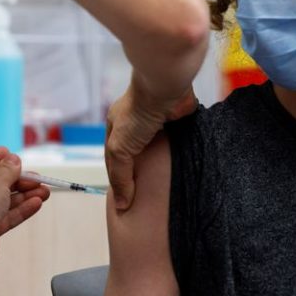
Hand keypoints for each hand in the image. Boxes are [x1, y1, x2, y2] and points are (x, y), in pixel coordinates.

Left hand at [0, 147, 50, 266]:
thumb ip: (9, 169)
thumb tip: (13, 160)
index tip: (11, 154)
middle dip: (20, 180)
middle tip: (38, 179)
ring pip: (6, 200)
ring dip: (26, 194)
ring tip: (45, 191)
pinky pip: (7, 215)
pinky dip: (22, 209)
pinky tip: (37, 203)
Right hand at [105, 77, 196, 209]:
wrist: (164, 89)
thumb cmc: (137, 114)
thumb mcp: (119, 148)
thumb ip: (120, 176)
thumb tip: (122, 205)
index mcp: (118, 127)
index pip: (115, 159)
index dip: (119, 179)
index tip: (127, 202)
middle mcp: (136, 124)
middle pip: (137, 155)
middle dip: (141, 173)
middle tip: (146, 199)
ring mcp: (158, 123)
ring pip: (158, 151)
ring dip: (160, 165)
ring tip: (165, 189)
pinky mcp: (177, 122)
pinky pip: (177, 144)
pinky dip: (177, 156)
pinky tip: (179, 171)